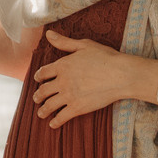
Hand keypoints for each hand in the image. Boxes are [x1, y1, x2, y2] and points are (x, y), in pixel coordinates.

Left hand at [30, 33, 157, 126]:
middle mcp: (62, 81)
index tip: (37, 80)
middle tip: (36, 99)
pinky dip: (55, 122)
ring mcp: (69, 96)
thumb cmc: (106, 58)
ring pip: (49, 105)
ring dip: (42, 110)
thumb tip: (48, 34)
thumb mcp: (84, 45)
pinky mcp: (78, 108)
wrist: (121, 75)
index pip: (42, 73)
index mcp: (62, 65)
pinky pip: (61, 117)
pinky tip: (53, 124)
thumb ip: (64, 42)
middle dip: (37, 96)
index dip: (38, 77)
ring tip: (40, 114)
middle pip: (43, 91)